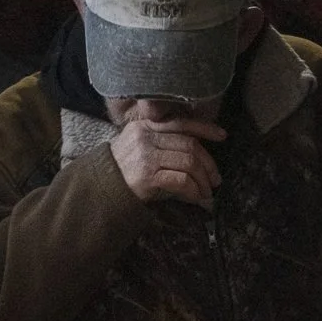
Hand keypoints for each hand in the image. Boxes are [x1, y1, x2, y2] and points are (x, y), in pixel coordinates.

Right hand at [110, 106, 225, 207]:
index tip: (222, 136)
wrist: (100, 188)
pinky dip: (193, 190)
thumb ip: (162, 141)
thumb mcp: (139, 146)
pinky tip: (195, 198)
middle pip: (189, 145)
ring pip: (189, 162)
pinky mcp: (147, 176)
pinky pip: (181, 180)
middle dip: (208, 163)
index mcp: (145, 126)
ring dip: (202, 180)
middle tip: (215, 179)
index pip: (181, 122)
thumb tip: (197, 153)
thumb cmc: (122, 170)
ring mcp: (146, 156)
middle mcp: (146, 137)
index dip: (205, 128)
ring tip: (206, 192)